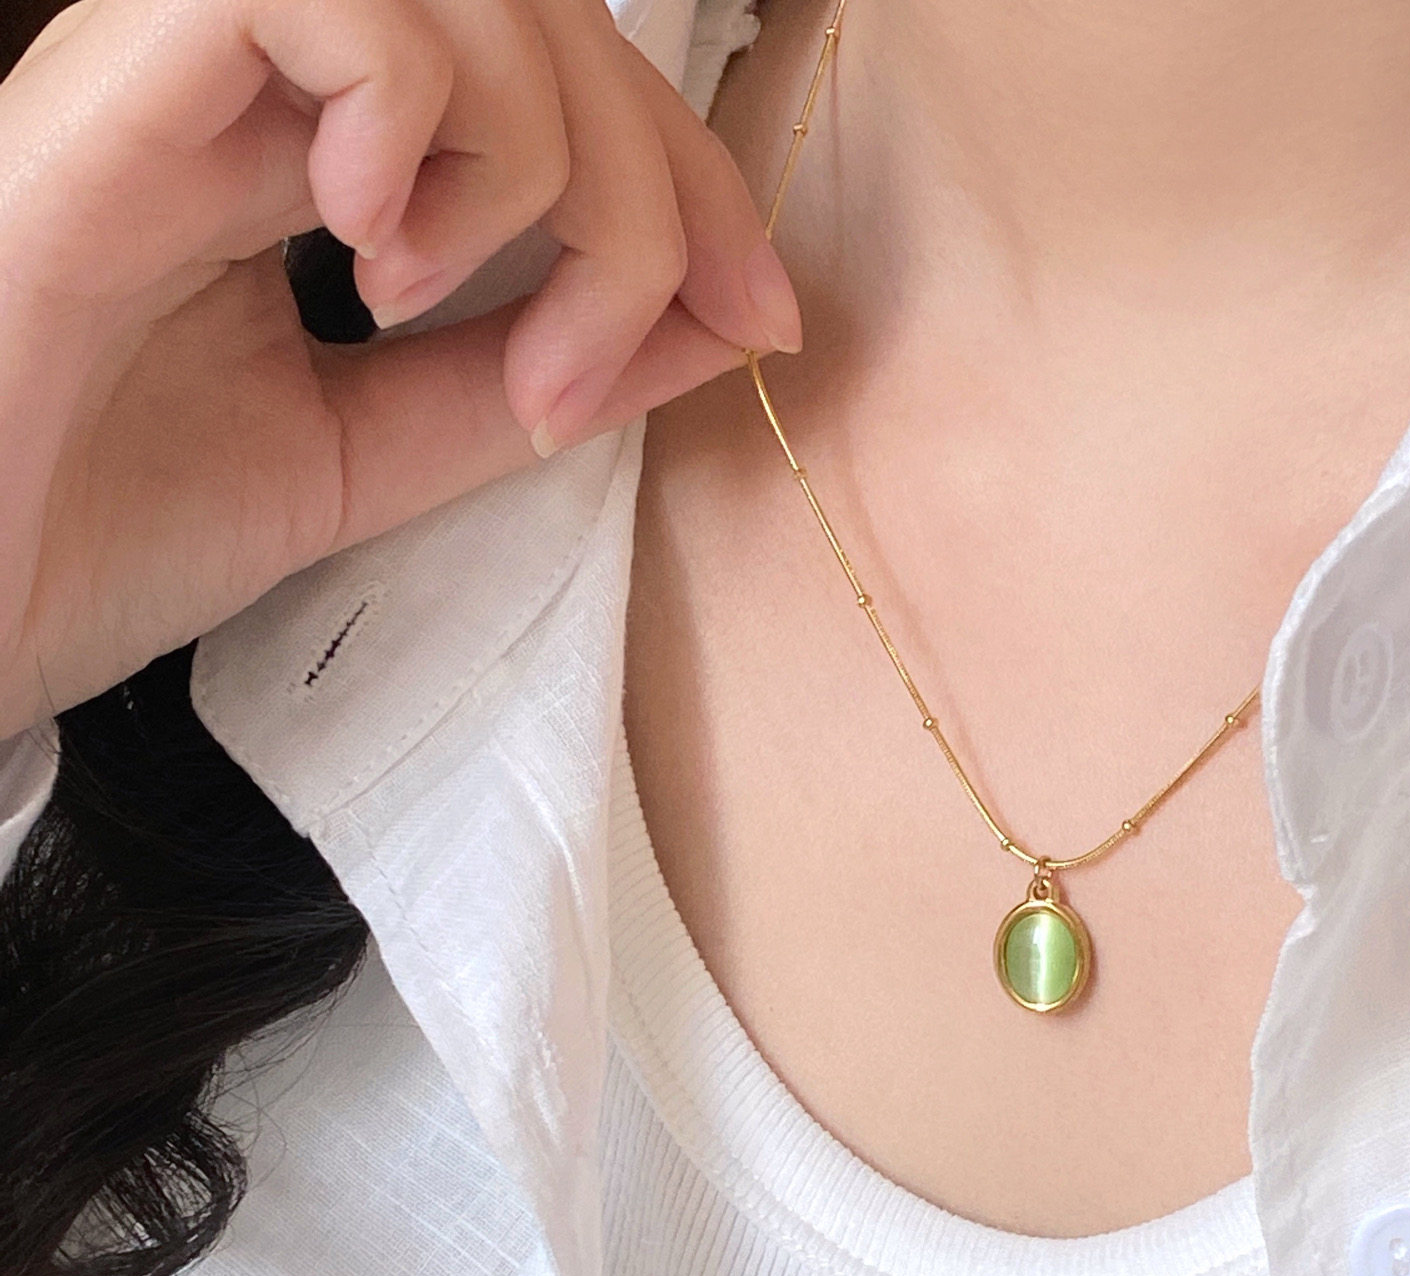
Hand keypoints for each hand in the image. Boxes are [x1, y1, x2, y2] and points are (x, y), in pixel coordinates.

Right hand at [0, 0, 798, 733]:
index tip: (758, 315)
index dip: (687, 173)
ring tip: (441, 305)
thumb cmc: (96, 533)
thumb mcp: (365, 461)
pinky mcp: (105, 86)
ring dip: (531, 151)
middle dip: (650, 173)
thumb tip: (716, 324)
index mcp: (311, 160)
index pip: (550, 76)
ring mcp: (174, 71)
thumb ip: (517, 383)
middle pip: (531, 7)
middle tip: (618, 345)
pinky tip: (369, 236)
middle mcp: (251, 87)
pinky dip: (406, 101)